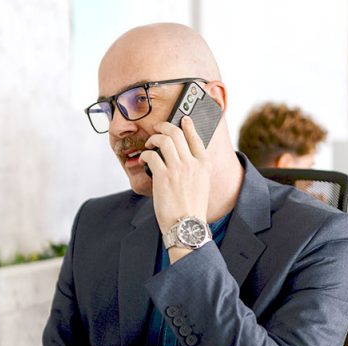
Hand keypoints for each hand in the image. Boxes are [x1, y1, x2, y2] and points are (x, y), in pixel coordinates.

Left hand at [138, 115, 210, 235]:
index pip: (196, 136)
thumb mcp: (202, 184)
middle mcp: (192, 163)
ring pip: (164, 140)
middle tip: (157, 128)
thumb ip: (195, 168)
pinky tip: (144, 159)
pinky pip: (151, 155)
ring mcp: (178, 168)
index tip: (182, 119)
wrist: (187, 225)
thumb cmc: (191, 207)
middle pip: (177, 133)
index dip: (187, 125)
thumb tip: (183, 156)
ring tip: (149, 144)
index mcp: (204, 164)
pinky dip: (145, 154)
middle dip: (165, 126)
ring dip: (153, 138)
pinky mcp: (163, 176)